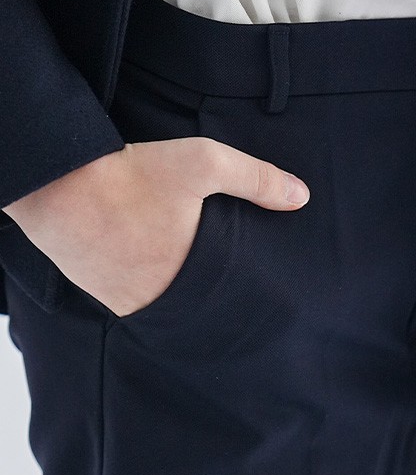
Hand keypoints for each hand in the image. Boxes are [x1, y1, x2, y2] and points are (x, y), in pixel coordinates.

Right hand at [1, 138, 309, 316]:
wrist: (54, 183)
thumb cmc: (130, 175)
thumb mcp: (202, 164)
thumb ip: (256, 180)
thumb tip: (302, 197)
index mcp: (192, 278)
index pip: (231, 304)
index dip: (245, 299)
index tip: (261, 298)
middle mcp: (160, 301)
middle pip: (201, 309)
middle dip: (215, 298)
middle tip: (226, 282)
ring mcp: (128, 303)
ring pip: (169, 308)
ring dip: (181, 297)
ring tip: (191, 276)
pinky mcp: (103, 296)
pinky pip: (138, 302)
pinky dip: (150, 291)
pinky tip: (155, 273)